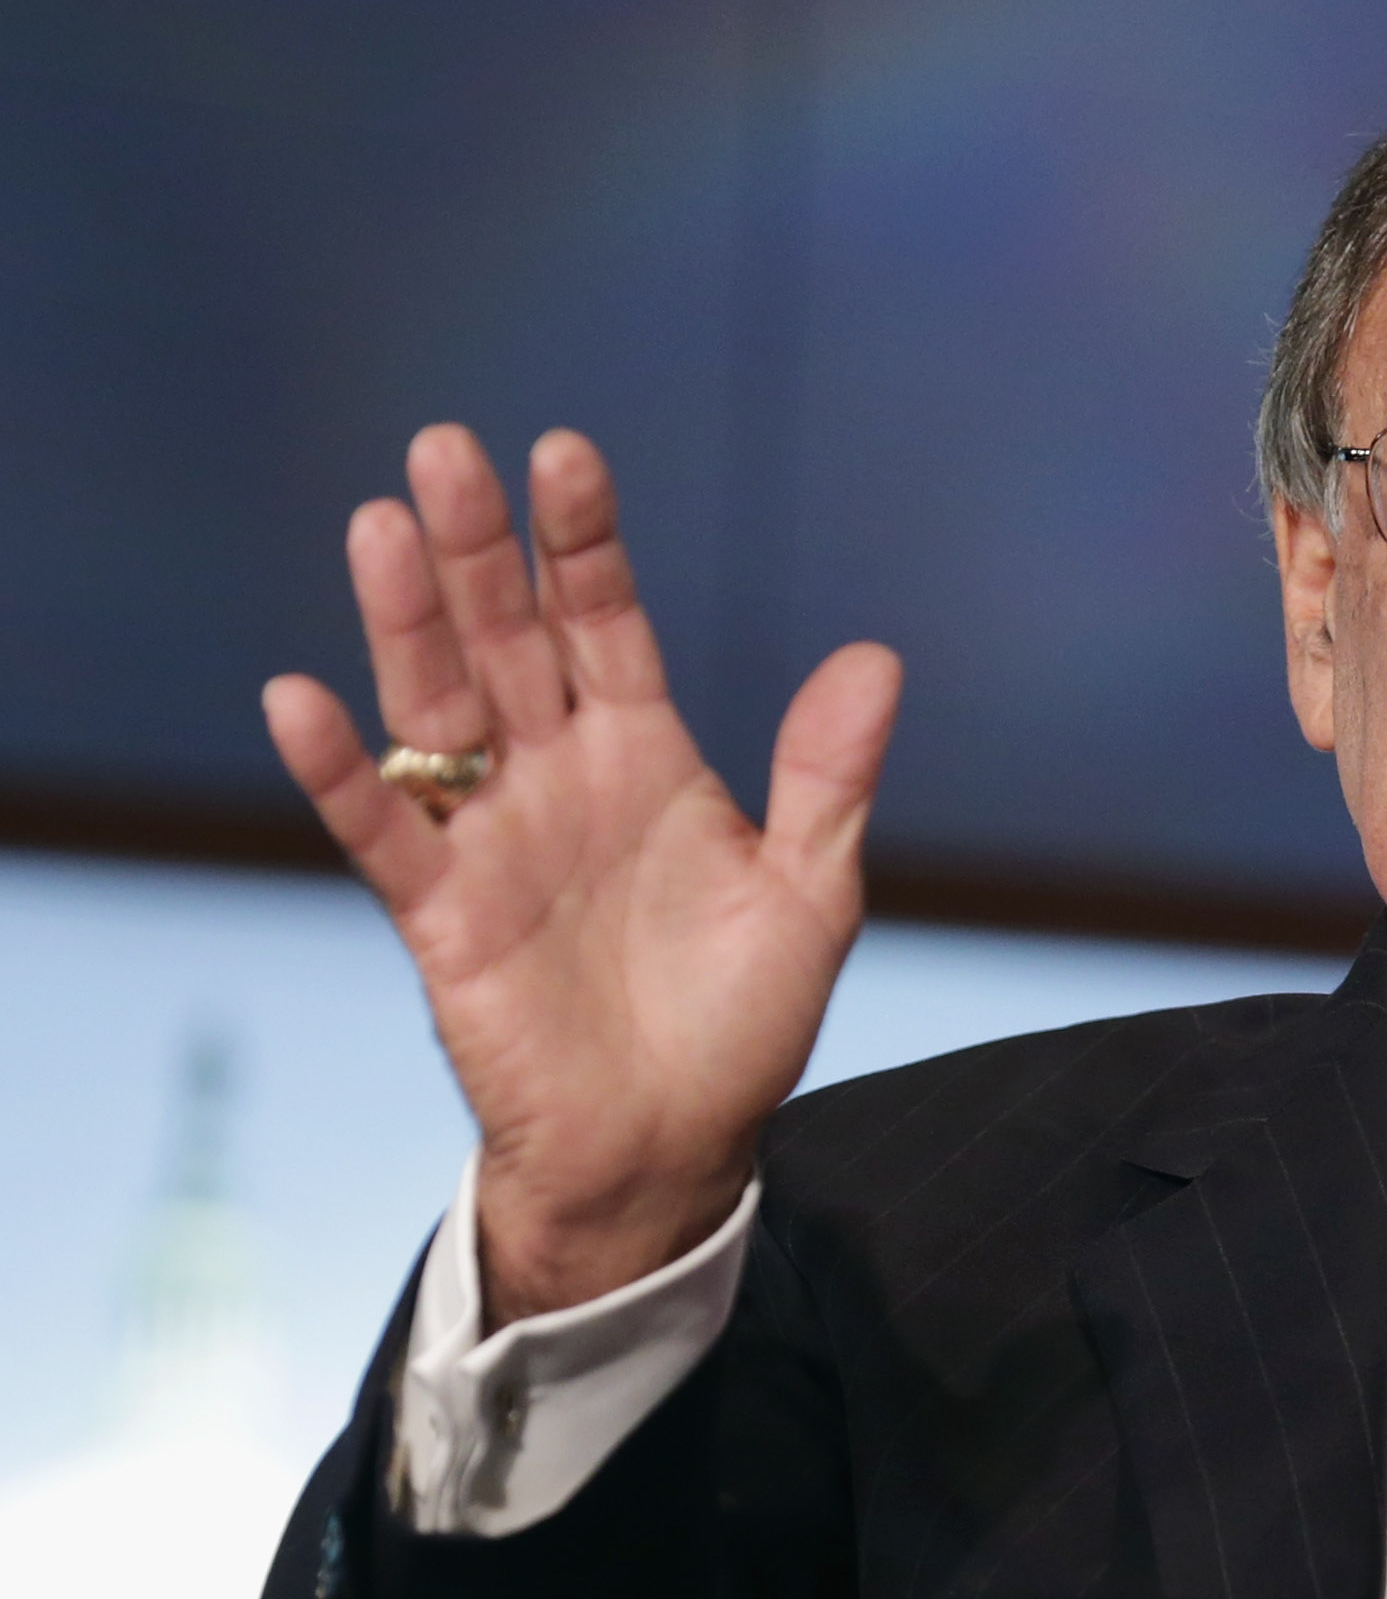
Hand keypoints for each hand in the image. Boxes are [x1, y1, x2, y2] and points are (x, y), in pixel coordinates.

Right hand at [264, 425, 900, 1322]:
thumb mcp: (811, 894)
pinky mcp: (443, 917)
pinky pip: (381, 833)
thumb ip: (827, 777)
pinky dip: (340, 770)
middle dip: (480, 548)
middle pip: (506, 640)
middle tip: (445, 449)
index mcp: (644, 756)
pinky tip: (298, 699)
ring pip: (435, 709)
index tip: (565, 453)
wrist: (673, 1150)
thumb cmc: (740, 1022)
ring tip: (379, 526)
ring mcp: (492, 840)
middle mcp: (556, 778)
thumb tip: (878, 656)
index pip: (605, 624)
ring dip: (405, 623)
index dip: (586, 545)